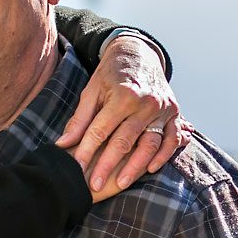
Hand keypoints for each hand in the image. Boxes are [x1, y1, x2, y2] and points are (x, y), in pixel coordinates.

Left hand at [56, 35, 185, 199]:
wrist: (139, 53)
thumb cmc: (111, 74)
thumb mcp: (92, 91)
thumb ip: (80, 119)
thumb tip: (63, 144)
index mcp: (122, 95)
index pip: (101, 130)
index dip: (87, 151)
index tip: (76, 168)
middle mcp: (145, 103)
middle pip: (124, 141)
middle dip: (107, 165)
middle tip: (93, 184)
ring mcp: (162, 109)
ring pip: (149, 144)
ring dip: (134, 167)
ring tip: (119, 183)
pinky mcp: (174, 113)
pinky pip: (171, 140)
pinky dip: (163, 156)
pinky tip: (150, 169)